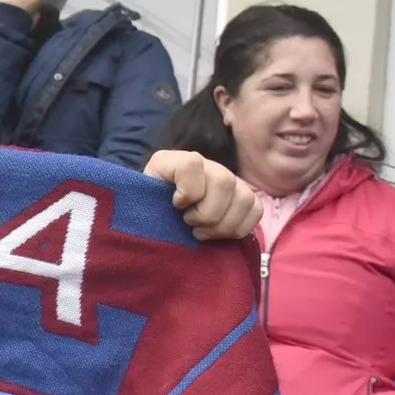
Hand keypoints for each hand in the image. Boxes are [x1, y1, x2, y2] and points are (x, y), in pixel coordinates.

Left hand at [144, 150, 258, 240]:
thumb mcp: (138, 200)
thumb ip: (143, 197)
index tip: (176, 205)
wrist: (158, 214)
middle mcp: (206, 165)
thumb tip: (168, 208)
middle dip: (208, 213)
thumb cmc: (146, 208)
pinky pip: (256, 210)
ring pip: (245, 197)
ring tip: (201, 232)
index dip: (187, 189)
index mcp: (173, 161)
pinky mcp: (242, 197)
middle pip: (224, 181)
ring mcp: (228, 179)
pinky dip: (239, 227)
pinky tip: (219, 233)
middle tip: (190, 224)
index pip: (192, 163)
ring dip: (223, 224)